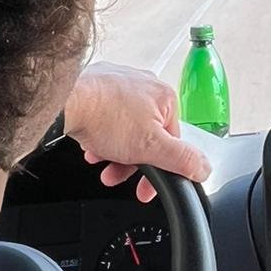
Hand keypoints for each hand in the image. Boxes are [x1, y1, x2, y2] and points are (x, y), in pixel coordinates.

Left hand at [64, 61, 212, 203]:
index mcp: (165, 97)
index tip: (143, 187)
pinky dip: (100, 133)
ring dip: (113, 150)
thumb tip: (204, 168)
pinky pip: (106, 114)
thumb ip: (181, 160)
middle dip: (130, 161)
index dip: (156, 169)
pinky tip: (91, 144)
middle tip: (115, 175)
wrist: (66, 101)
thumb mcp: (151, 147)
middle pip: (146, 135)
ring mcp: (122, 82)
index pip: (171, 142)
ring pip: (124, 126)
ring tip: (100, 160)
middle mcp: (146, 84)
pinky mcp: (100, 83)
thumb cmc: (105, 118)